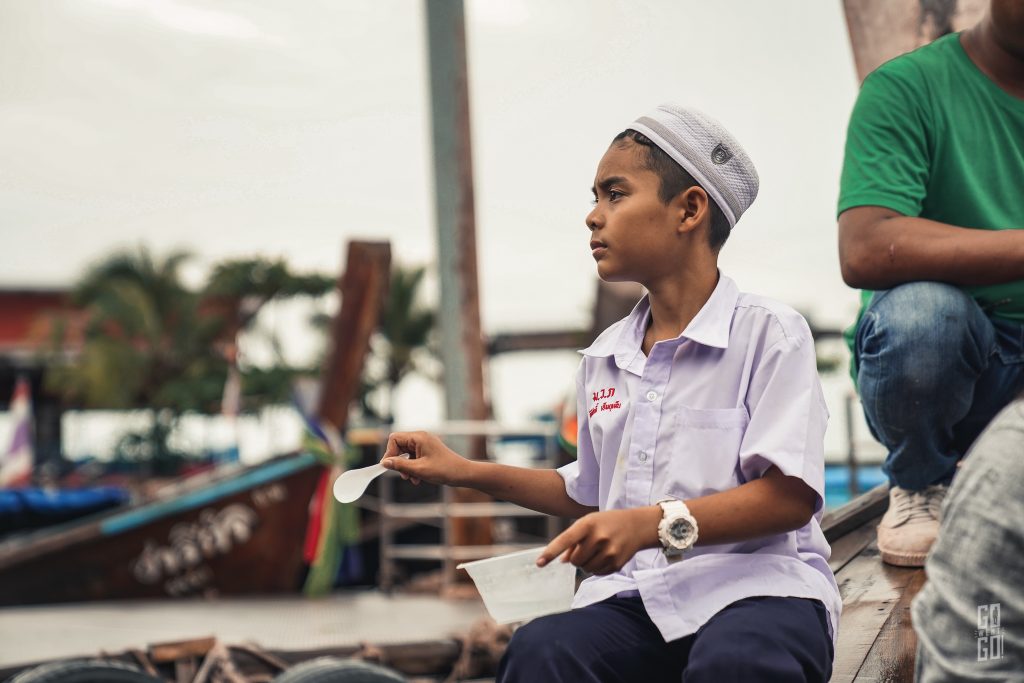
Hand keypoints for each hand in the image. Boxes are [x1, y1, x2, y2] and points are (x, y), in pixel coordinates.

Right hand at [380, 431, 469, 486]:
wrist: (462, 474)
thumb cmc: (444, 469)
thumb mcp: (419, 469)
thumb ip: (400, 465)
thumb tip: (385, 462)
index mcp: (419, 437)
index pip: (395, 439)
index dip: (389, 452)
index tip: (389, 466)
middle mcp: (421, 438)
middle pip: (399, 446)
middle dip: (399, 462)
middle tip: (403, 475)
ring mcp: (425, 444)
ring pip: (406, 454)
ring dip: (406, 467)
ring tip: (412, 479)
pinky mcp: (428, 451)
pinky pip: (414, 457)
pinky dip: (413, 468)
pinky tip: (418, 478)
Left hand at [537, 507, 659, 574]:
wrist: (638, 525)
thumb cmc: (607, 522)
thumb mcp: (589, 523)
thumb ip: (573, 539)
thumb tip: (562, 560)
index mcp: (588, 523)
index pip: (565, 539)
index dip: (551, 552)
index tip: (539, 563)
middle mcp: (598, 537)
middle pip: (574, 560)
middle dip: (576, 557)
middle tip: (586, 547)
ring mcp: (609, 552)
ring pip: (585, 569)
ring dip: (586, 563)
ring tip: (597, 550)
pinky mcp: (616, 563)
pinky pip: (597, 573)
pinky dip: (597, 568)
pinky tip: (605, 556)